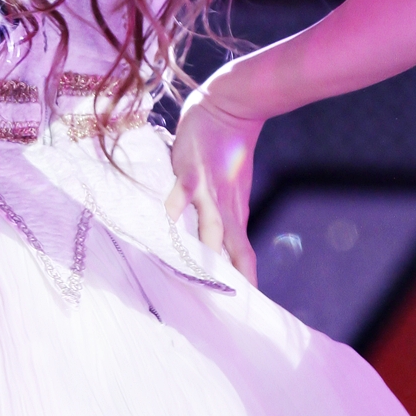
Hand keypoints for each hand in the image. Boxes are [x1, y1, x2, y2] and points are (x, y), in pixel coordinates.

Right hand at [166, 85, 261, 285]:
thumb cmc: (229, 150)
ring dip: (207, 254)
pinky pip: (179, 197)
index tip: (250, 308)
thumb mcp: (234, 189)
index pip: (244, 254)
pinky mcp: (189, 173)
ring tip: (202, 279)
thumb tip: (226, 246)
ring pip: (209, 230)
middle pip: (230, 249)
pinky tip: (165, 229)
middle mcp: (224, 207)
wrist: (230, 108)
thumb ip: (228, 216)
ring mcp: (206, 191)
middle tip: (227, 305)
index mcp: (235, 213)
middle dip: (229, 277)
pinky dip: (172, 213)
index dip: (248, 279)